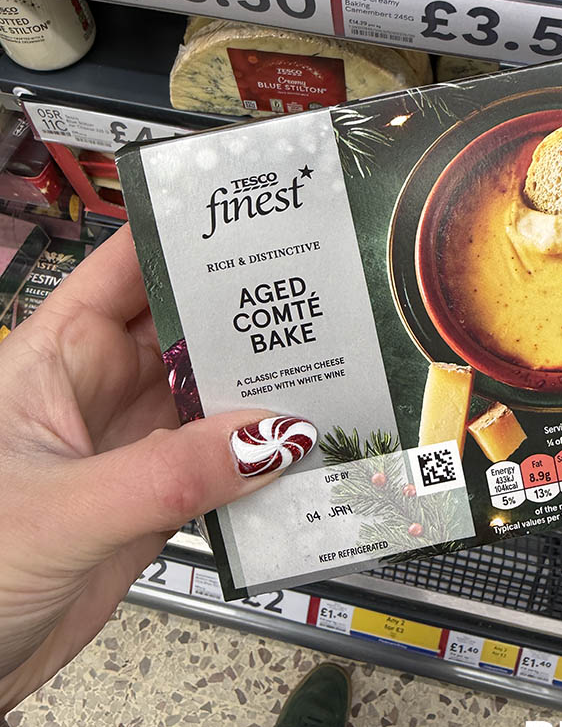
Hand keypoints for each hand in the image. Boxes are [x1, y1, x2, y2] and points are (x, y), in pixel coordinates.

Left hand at [0, 225, 314, 713]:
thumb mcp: (63, 507)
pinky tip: (306, 450)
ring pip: (212, 397)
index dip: (187, 235)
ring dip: (265, 389)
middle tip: (327, 299)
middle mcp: (102, 388)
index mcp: (60, 355)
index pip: (127, 268)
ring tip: (337, 369)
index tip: (257, 218)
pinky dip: (262, 460)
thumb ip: (170, 473)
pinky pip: (221, 464)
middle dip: (248, 314)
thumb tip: (276, 436)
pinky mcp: (156, 496)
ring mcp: (133, 443)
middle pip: (188, 330)